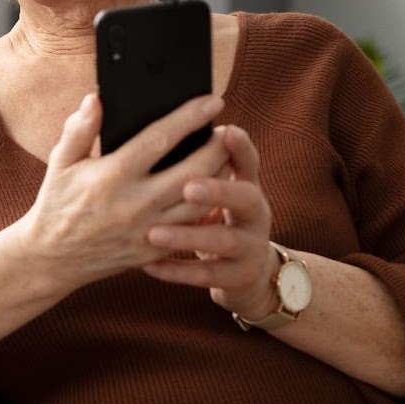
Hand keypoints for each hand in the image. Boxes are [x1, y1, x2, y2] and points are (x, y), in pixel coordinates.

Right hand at [16, 91, 229, 296]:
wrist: (53, 258)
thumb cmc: (57, 203)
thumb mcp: (61, 163)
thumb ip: (79, 130)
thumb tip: (96, 99)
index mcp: (111, 176)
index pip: (160, 139)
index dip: (190, 117)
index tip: (212, 101)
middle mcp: (134, 204)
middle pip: (193, 171)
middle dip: (217, 148)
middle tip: (228, 131)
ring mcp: (148, 230)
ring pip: (200, 202)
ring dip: (219, 177)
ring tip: (225, 158)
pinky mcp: (154, 250)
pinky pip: (191, 227)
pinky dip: (208, 208)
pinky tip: (213, 192)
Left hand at [140, 124, 281, 318]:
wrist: (247, 275)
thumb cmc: (218, 220)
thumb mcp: (218, 193)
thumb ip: (198, 165)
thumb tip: (164, 127)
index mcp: (246, 186)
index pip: (248, 161)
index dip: (241, 147)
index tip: (226, 131)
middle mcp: (255, 213)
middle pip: (245, 197)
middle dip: (219, 190)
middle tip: (188, 186)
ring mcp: (250, 247)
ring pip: (225, 240)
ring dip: (190, 236)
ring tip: (155, 233)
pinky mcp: (238, 277)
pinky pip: (207, 274)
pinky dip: (177, 270)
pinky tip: (149, 265)